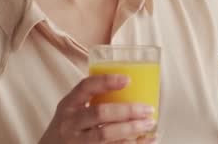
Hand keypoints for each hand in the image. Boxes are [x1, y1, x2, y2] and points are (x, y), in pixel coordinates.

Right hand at [39, 74, 157, 143]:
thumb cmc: (68, 128)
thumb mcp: (72, 110)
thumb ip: (92, 100)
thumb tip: (130, 87)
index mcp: (68, 105)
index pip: (85, 87)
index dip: (106, 81)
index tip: (128, 79)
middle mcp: (70, 123)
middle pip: (100, 113)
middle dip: (127, 111)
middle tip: (148, 109)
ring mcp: (76, 142)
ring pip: (105, 135)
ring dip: (131, 130)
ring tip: (150, 124)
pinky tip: (146, 141)